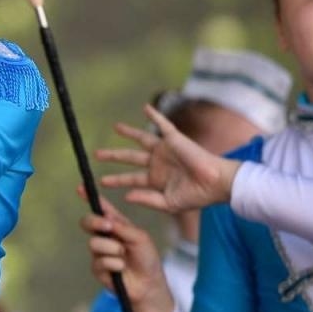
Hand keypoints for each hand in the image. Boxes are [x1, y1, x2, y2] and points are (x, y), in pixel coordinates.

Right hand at [78, 191, 175, 311]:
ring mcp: (99, 252)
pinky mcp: (97, 268)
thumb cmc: (147, 258)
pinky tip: (122, 268)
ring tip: (124, 256)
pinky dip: (114, 264)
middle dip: (95, 223)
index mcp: (116, 225)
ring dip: (112, 249)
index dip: (89, 198)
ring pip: (94, 244)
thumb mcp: (140, 238)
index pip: (101, 209)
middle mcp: (105, 236)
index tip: (80, 188)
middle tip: (108, 227)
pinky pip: (99, 261)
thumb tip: (106, 218)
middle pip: (87, 223)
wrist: (148, 284)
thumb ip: (123, 228)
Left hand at [95, 104, 240, 213]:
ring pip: (142, 139)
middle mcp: (158, 163)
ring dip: (128, 132)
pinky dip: (154, 115)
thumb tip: (126, 197)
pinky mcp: (175, 139)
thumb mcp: (169, 203)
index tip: (101, 182)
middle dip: (113, 156)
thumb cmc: (196, 196)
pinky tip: (145, 108)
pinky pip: (163, 124)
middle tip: (97, 154)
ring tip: (115, 127)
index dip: (116, 180)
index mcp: (156, 179)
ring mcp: (166, 150)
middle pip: (130, 157)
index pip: (131, 178)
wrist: (215, 184)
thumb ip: (147, 200)